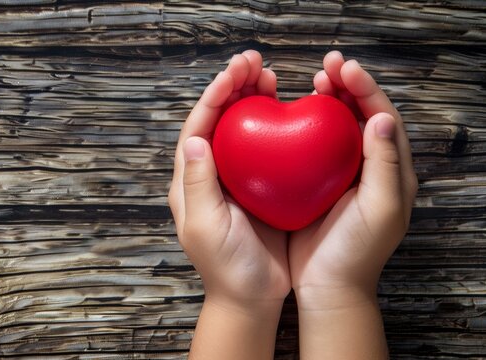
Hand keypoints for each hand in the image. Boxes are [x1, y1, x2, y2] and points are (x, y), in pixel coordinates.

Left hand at [168, 50, 290, 314]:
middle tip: (254, 62)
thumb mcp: (207, 226)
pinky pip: (265, 147)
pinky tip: (287, 110)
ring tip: (269, 76)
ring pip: (241, 128)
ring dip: (251, 99)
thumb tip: (195, 139)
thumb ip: (199, 183)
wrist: (251, 297)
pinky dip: (273, 124)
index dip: (213, 96)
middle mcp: (210, 173)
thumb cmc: (226, 266)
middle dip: (232, 87)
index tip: (233, 72)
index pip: (198, 127)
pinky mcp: (260, 186)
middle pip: (218, 119)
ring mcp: (236, 178)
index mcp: (191, 180)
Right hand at [289, 51, 418, 306]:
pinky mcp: (318, 183)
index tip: (345, 68)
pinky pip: (314, 146)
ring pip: (339, 126)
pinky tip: (293, 115)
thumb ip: (383, 165)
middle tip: (329, 65)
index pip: (383, 118)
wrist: (328, 286)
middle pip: (362, 115)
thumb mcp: (379, 209)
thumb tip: (380, 118)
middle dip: (349, 86)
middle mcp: (370, 167)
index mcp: (391, 171)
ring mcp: (343, 174)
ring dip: (330, 100)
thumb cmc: (356, 252)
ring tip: (315, 80)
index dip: (367, 89)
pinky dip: (307, 125)